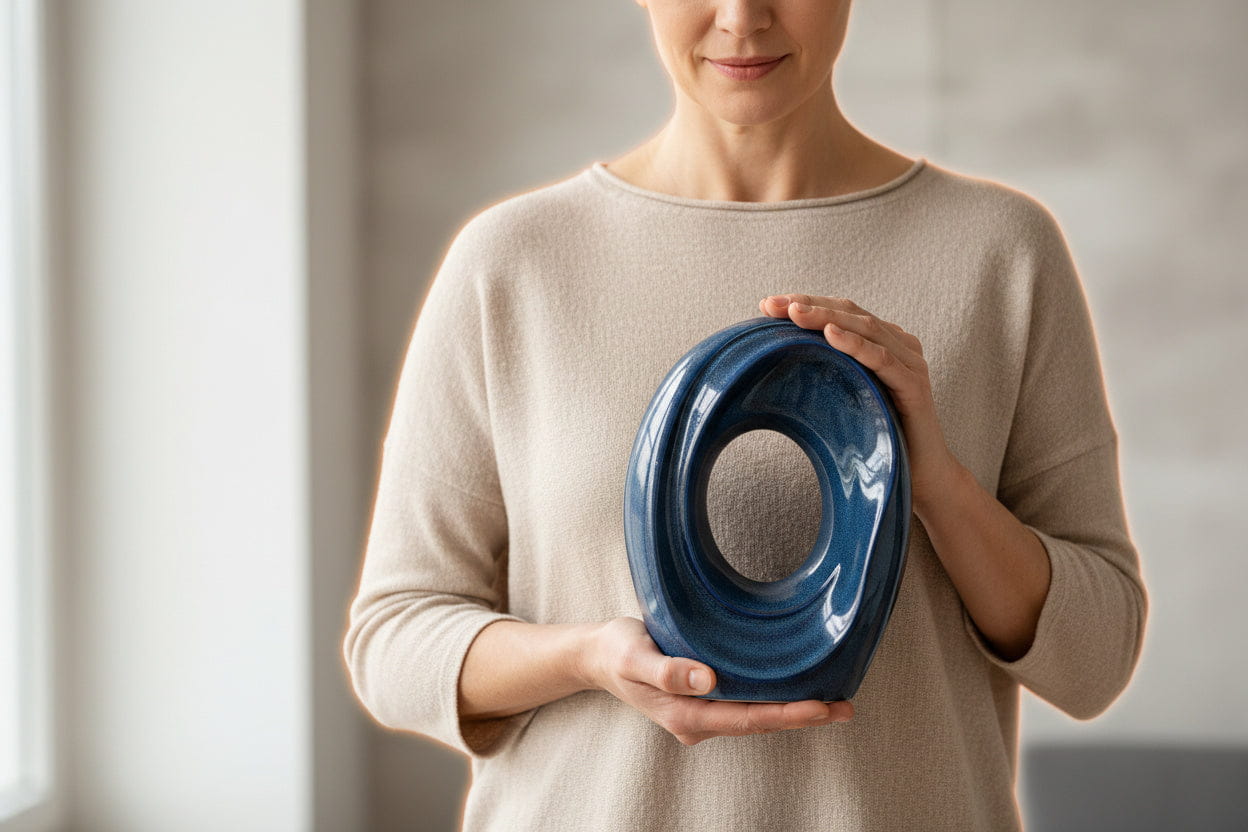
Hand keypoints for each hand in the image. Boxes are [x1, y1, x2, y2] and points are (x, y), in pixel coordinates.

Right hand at [580, 617, 852, 745]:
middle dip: (803, 715)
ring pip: (756, 713)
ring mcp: (702, 713)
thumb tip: (707, 680)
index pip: (748, 718)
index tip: (821, 708)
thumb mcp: (634, 657)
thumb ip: (667, 670)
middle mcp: (699, 720)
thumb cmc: (616, 652)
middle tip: (845, 707)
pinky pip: (746, 702)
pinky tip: (796, 685)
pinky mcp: (704, 699)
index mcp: (686, 715)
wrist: (596, 656)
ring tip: (834, 699)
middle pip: (760, 721)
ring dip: (793, 707)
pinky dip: (774, 696)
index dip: (788, 714)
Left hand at [758, 293, 961, 515]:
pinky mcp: (915, 386)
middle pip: (851, 313)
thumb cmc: (878, 438)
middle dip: (808, 305)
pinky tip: (831, 335)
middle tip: (771, 304)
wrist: (922, 476)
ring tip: (794, 313)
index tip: (766, 305)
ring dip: (826, 317)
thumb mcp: (846, 398)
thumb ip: (828, 372)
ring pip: (866, 329)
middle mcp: (901, 346)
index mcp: (884, 343)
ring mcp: (911, 363)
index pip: (842, 312)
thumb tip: (776, 359)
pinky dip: (856, 345)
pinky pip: (883, 360)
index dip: (807, 303)